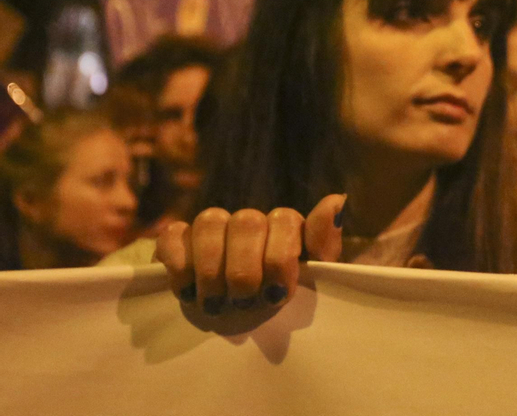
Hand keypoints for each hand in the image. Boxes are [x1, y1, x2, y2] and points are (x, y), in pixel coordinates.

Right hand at [155, 193, 344, 331]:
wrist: (232, 323)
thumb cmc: (276, 300)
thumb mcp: (310, 280)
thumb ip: (323, 245)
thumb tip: (337, 199)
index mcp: (285, 227)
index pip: (285, 220)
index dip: (280, 259)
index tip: (278, 295)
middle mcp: (250, 220)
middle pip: (247, 221)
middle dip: (246, 270)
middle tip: (245, 303)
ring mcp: (214, 226)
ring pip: (210, 221)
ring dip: (211, 269)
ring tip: (216, 304)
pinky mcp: (178, 239)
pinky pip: (173, 235)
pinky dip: (179, 262)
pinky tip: (187, 291)